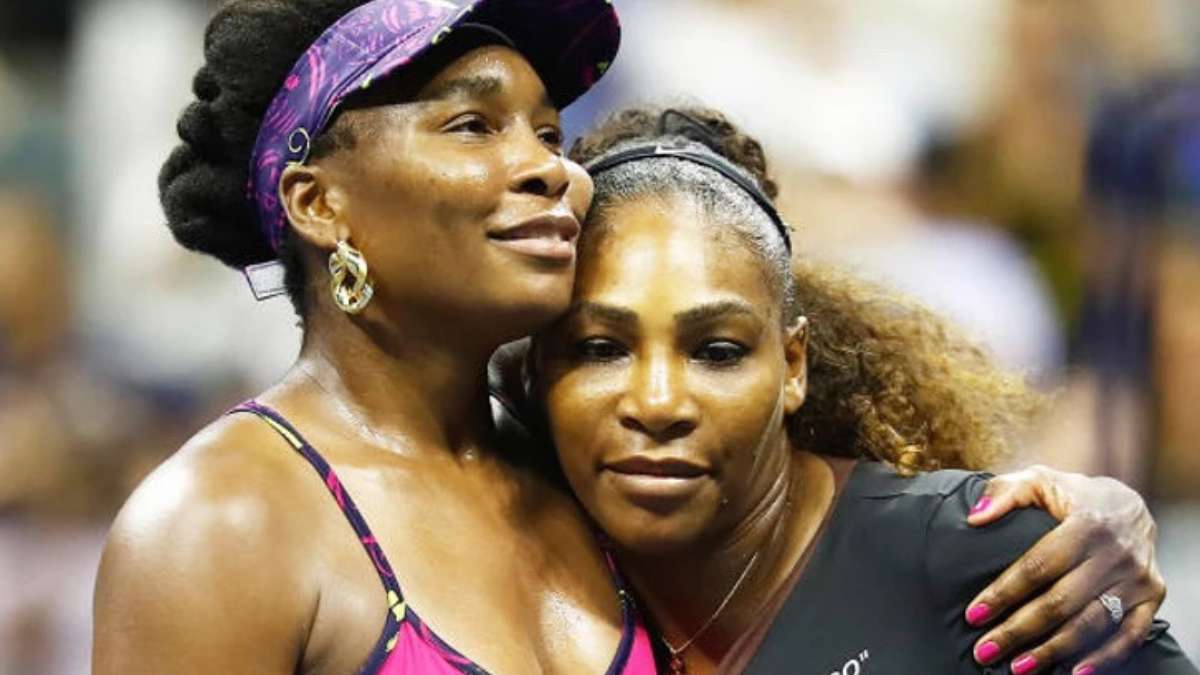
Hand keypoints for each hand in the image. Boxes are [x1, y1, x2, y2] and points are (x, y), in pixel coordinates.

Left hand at [964, 465, 1163, 673]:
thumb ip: (1005, 493)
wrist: (1130, 505)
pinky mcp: (1152, 597)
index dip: (1004, 592)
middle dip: (1019, 630)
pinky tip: (1073, 672)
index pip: (1038, 566)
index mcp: (1085, 523)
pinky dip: (1104, 659)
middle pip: (1061, 602)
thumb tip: (974, 516)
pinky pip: (1130, 635)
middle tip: (985, 650)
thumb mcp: (1039, 481)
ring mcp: (1136, 577)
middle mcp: (1115, 553)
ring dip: (1053, 650)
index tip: (974, 615)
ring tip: (1018, 667)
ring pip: (1091, 624)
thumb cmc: (1072, 496)